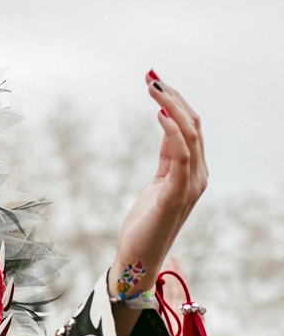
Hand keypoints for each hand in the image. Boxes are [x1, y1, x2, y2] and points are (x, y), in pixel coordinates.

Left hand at [108, 72, 207, 299]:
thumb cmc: (145, 223)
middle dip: (173, 97)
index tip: (155, 81)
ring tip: (153, 88)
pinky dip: (172, 131)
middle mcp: (198, 176)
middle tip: (151, 77)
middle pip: (194, 126)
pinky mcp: (175, 195)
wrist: (137, 257)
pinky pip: (180, 156)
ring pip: (190, 135)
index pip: (192, 128)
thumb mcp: (156, 183)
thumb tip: (167, 126)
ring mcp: (190, 186)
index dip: (176, 102)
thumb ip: (166, 158)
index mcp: (193, 173)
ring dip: (172, 107)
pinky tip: (158, 114)